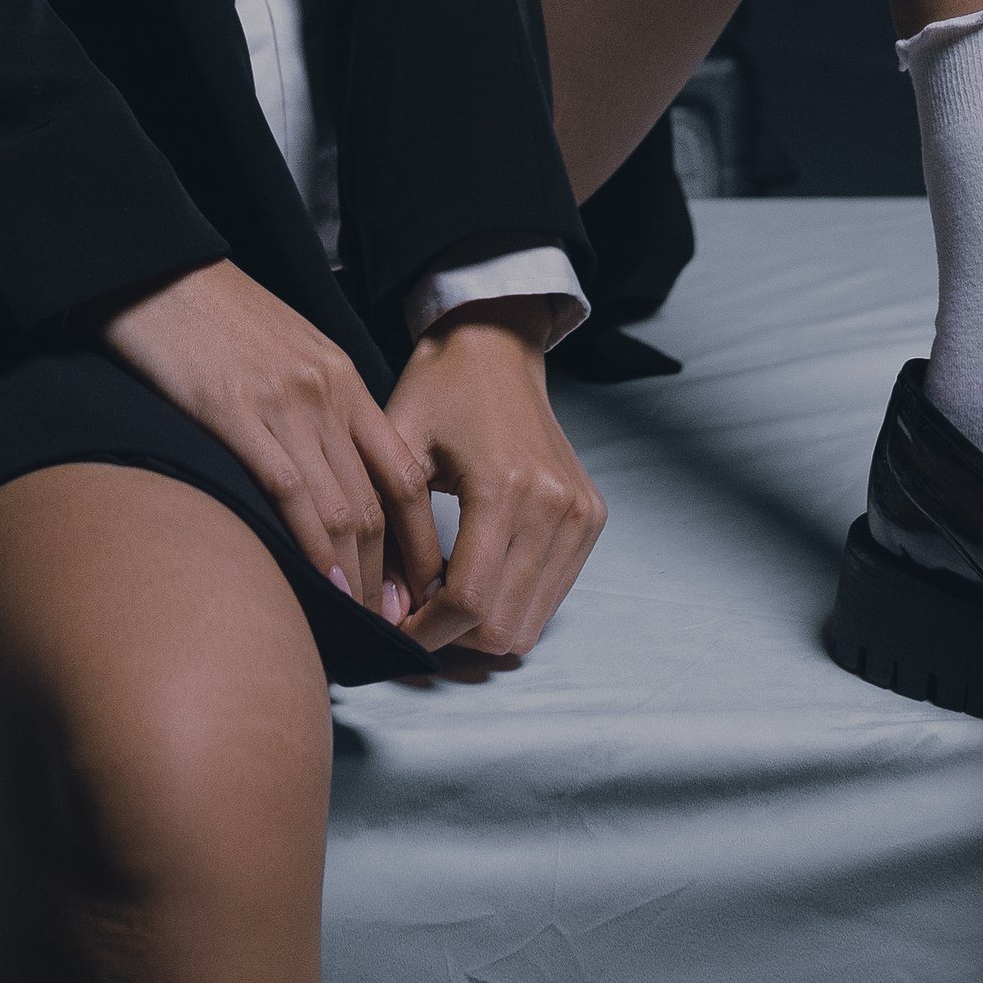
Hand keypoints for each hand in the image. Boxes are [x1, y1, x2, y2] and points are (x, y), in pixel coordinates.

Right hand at [93, 259, 443, 618]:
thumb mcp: (285, 351)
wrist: (156, 270)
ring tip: (366, 624)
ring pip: (343, 508)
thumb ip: (315, 406)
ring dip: (360, 576)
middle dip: (394, 572)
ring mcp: (285, 405)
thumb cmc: (213, 315)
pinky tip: (325, 587)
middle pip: (378, 502)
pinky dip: (314, 549)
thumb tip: (329, 474)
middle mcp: (327, 394)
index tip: (422, 586)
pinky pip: (291, 493)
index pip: (401, 472)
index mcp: (342, 379)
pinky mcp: (237, 414)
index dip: (419, 537)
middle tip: (399, 626)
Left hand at [384, 299, 605, 660]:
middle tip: (414, 613)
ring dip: (481, 626)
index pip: (468, 600)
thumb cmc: (438, 391)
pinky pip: (551, 595)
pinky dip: (510, 601)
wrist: (495, 346)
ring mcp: (579, 513)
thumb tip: (392, 613)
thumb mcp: (398, 451)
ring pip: (530, 621)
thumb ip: (395, 537)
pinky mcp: (591, 517)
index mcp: (503, 486)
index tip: (391, 629)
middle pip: (502, 625)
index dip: (425, 633)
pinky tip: (477, 572)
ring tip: (443, 593)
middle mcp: (554, 505)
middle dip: (451, 636)